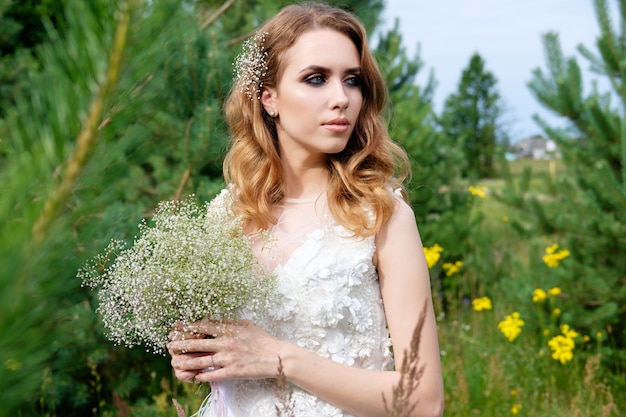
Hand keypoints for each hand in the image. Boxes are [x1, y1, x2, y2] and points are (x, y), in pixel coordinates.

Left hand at [168, 319, 284, 382]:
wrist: (276, 357)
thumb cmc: (262, 340)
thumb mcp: (246, 325)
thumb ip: (230, 322)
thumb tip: (215, 319)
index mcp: (229, 329)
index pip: (204, 326)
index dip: (188, 326)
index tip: (177, 326)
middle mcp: (226, 343)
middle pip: (197, 343)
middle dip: (181, 344)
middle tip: (170, 344)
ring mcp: (228, 358)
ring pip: (201, 361)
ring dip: (185, 362)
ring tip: (175, 362)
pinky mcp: (232, 372)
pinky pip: (212, 374)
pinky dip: (201, 376)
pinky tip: (192, 376)